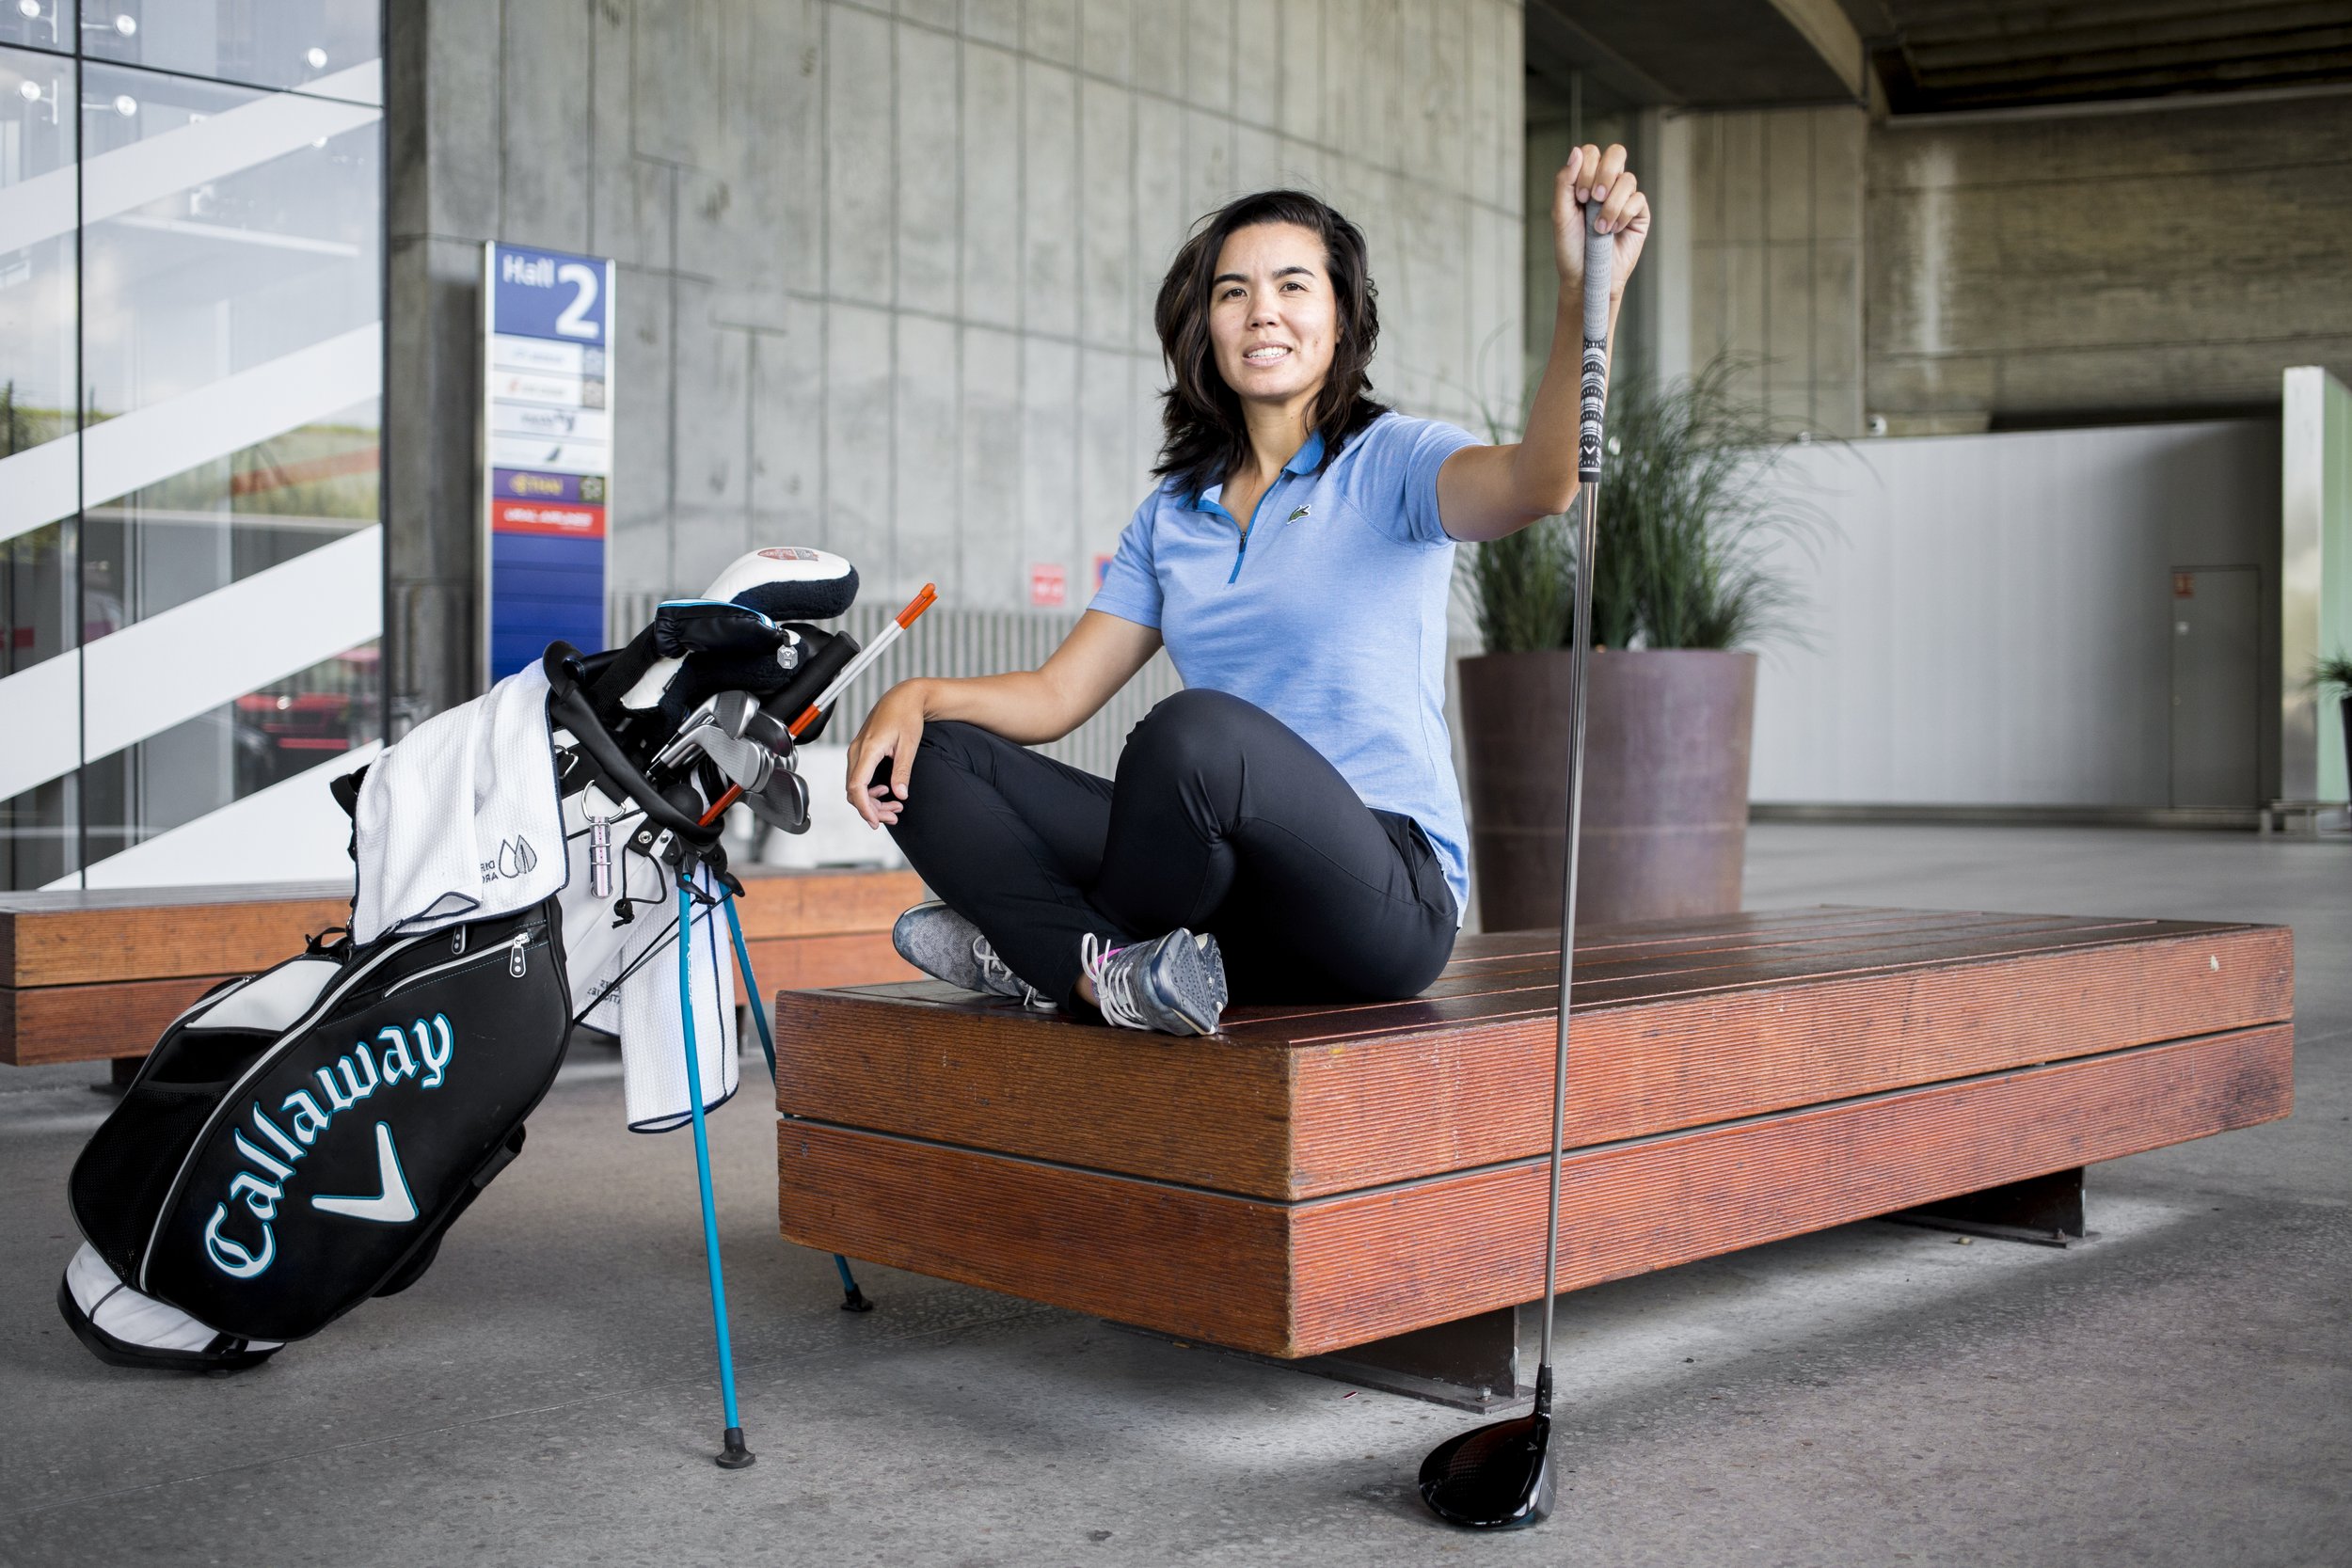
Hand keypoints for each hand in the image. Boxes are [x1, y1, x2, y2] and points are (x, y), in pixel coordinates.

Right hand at [844, 679, 927, 828]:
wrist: (903, 697)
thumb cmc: (907, 716)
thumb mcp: (909, 745)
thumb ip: (902, 771)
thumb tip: (900, 795)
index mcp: (868, 749)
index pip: (857, 786)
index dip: (864, 808)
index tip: (876, 821)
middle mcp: (857, 751)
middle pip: (854, 791)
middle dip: (872, 808)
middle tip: (894, 817)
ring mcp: (857, 751)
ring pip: (856, 786)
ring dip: (872, 800)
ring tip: (895, 808)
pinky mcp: (861, 752)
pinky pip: (858, 777)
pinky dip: (870, 790)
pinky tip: (887, 792)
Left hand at [1554, 143, 1648, 298]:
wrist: (1586, 277)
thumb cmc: (1571, 248)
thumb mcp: (1560, 214)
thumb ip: (1565, 182)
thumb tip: (1576, 152)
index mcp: (1585, 180)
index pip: (1592, 153)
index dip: (1587, 167)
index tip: (1579, 196)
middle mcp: (1607, 185)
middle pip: (1616, 153)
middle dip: (1604, 174)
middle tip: (1593, 198)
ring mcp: (1624, 198)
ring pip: (1628, 179)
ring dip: (1611, 205)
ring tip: (1600, 228)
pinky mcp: (1639, 214)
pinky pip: (1638, 200)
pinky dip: (1623, 215)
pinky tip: (1613, 231)